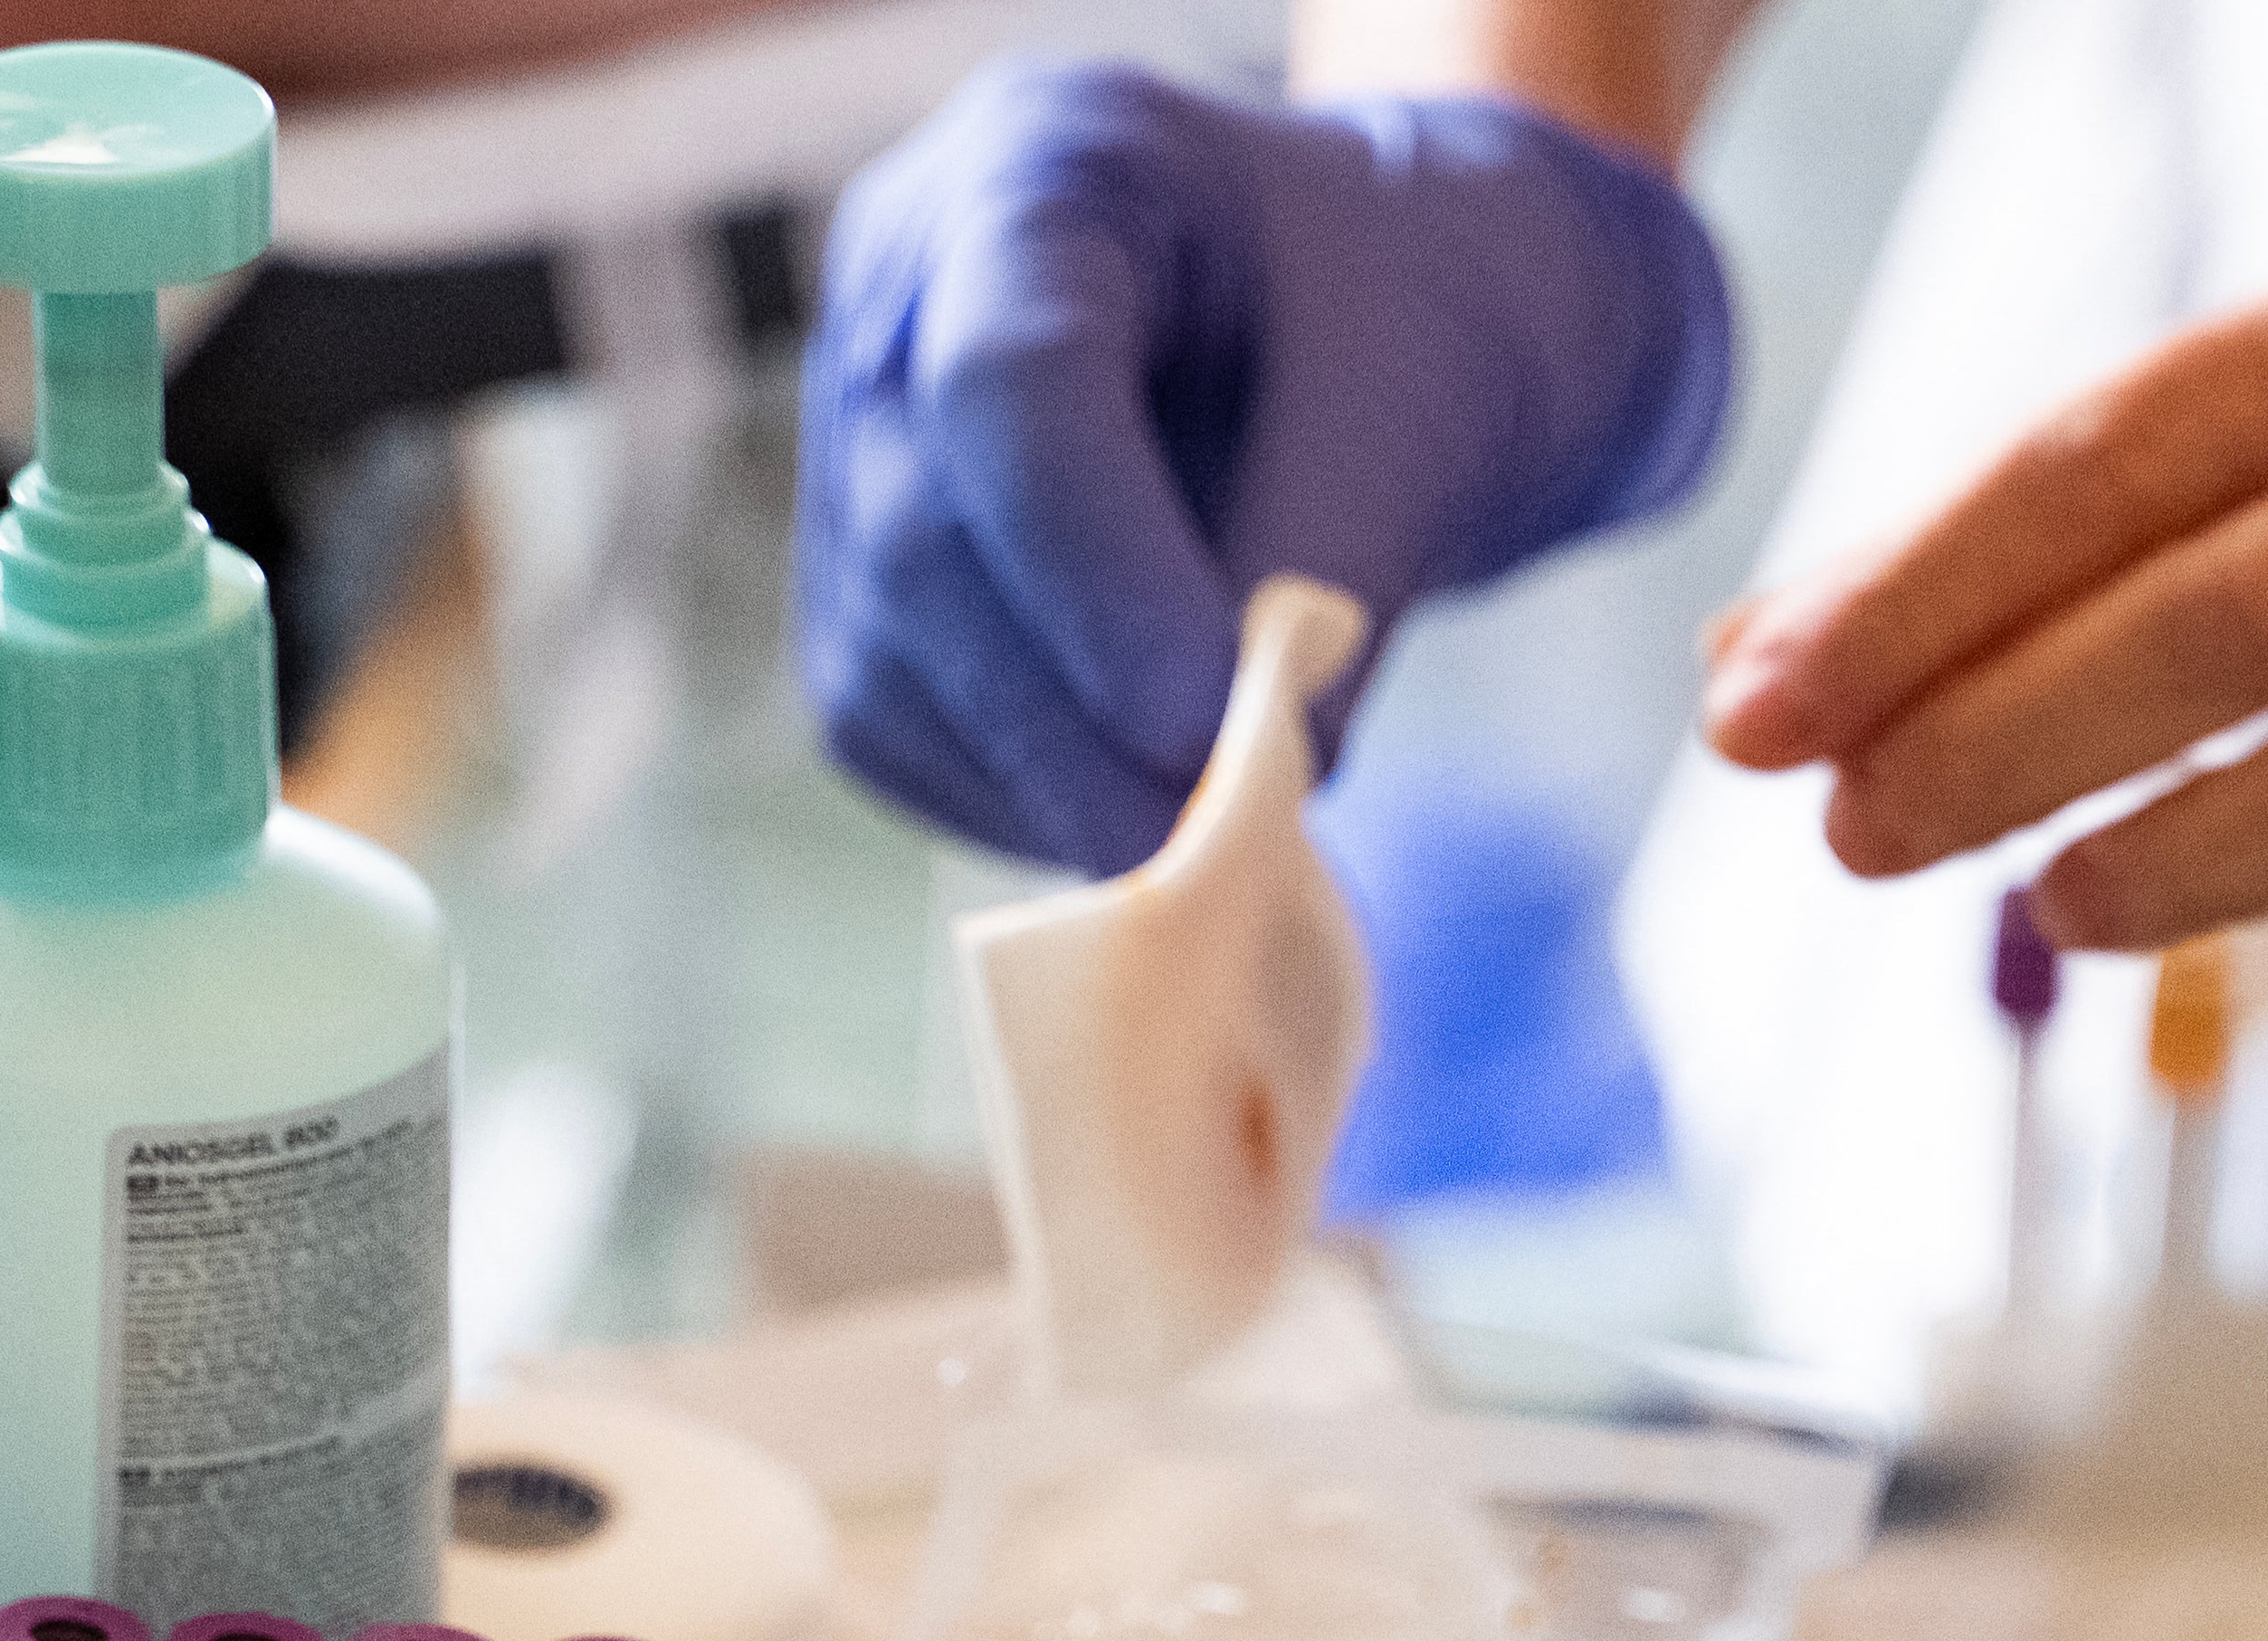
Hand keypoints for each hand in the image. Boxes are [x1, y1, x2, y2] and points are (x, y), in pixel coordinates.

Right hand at [796, 56, 1732, 874]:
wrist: (1382, 320)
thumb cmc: (1412, 313)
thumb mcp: (1414, 399)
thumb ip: (1325, 575)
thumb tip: (1248, 785)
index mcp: (1042, 164)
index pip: (1006, 382)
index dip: (1096, 578)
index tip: (1210, 730)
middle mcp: (902, 286)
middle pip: (921, 539)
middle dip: (1070, 727)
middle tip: (1213, 849)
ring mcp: (854, 434)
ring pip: (886, 657)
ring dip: (1045, 786)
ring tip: (1201, 846)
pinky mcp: (860, 577)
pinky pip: (894, 728)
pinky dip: (1016, 799)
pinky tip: (1131, 811)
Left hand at [1696, 265, 2267, 1001]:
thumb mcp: (2158, 498)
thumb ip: (1950, 581)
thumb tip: (1748, 676)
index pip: (2100, 463)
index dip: (1912, 602)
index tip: (1755, 721)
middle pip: (2244, 605)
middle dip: (2020, 733)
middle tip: (1861, 835)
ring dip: (2215, 843)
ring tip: (2058, 910)